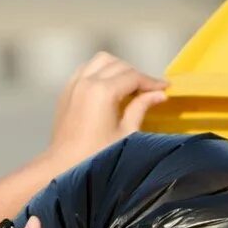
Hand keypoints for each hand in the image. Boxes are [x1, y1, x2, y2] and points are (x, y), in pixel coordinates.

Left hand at [45, 52, 167, 169]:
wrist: (63, 166)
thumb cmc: (95, 156)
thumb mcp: (125, 134)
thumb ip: (141, 108)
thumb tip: (159, 95)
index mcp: (103, 91)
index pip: (134, 76)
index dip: (151, 81)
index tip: (164, 88)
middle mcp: (87, 81)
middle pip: (120, 65)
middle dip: (137, 76)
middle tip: (150, 91)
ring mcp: (74, 84)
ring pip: (102, 61)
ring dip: (119, 68)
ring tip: (130, 86)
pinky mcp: (67, 90)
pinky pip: (86, 69)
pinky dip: (100, 71)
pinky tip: (109, 85)